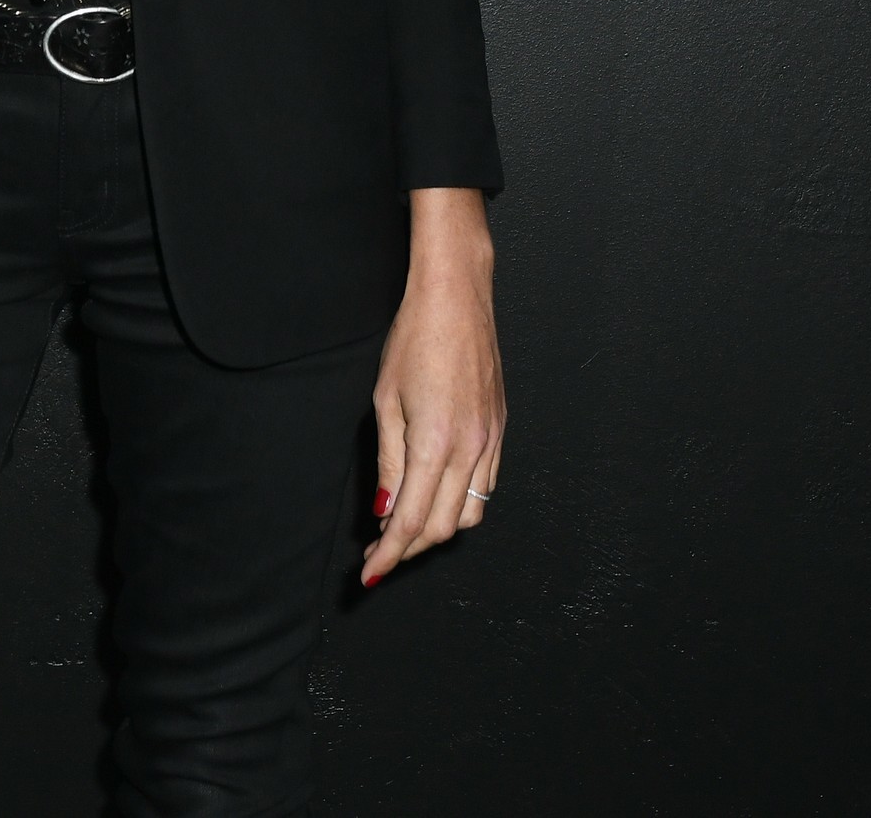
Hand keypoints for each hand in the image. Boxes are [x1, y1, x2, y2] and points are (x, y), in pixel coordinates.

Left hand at [361, 186, 504, 583]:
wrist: (457, 297)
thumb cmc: (414, 338)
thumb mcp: (386, 400)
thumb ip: (390, 462)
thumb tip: (386, 510)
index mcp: (437, 444)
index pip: (412, 521)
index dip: (390, 554)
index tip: (370, 573)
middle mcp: (471, 450)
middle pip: (444, 527)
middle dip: (409, 548)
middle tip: (378, 550)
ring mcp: (492, 441)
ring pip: (470, 514)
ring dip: (437, 530)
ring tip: (404, 527)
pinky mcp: (500, 430)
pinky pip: (485, 488)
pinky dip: (460, 505)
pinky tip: (436, 495)